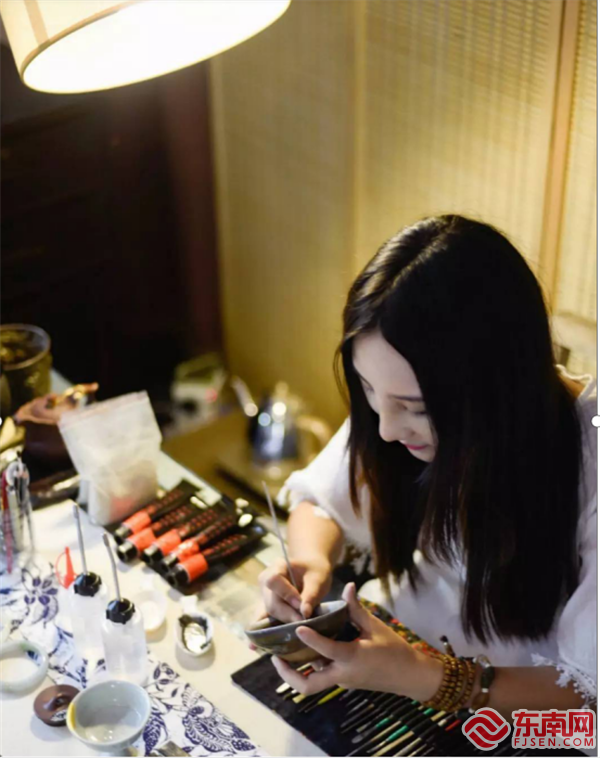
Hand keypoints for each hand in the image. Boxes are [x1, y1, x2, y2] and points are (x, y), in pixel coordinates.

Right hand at [258, 556, 331, 622]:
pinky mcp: (270, 606)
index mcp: (277, 567)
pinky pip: (269, 619)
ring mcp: (265, 595)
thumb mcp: (318, 578)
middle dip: (288, 614)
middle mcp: (266, 582)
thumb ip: (311, 594)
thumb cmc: (315, 570)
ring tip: (302, 625)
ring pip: (271, 613)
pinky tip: (276, 636)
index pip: (274, 581)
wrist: (312, 569)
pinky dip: (277, 626)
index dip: (286, 594)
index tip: (301, 604)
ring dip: (286, 621)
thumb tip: (304, 614)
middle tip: (305, 621)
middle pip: (272, 602)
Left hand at [271, 582, 443, 699]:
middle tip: (275, 657)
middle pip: (308, 685)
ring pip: (313, 681)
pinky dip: (311, 665)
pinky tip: (304, 649)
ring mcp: (341, 680)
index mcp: (351, 658)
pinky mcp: (343, 680)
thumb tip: (348, 585)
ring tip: (281, 652)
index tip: (297, 627)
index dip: (310, 639)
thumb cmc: (394, 649)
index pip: (326, 650)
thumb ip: (356, 608)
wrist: (409, 676)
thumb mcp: (375, 626)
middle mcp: (342, 674)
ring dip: (296, 671)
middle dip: (288, 674)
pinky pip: (322, 674)